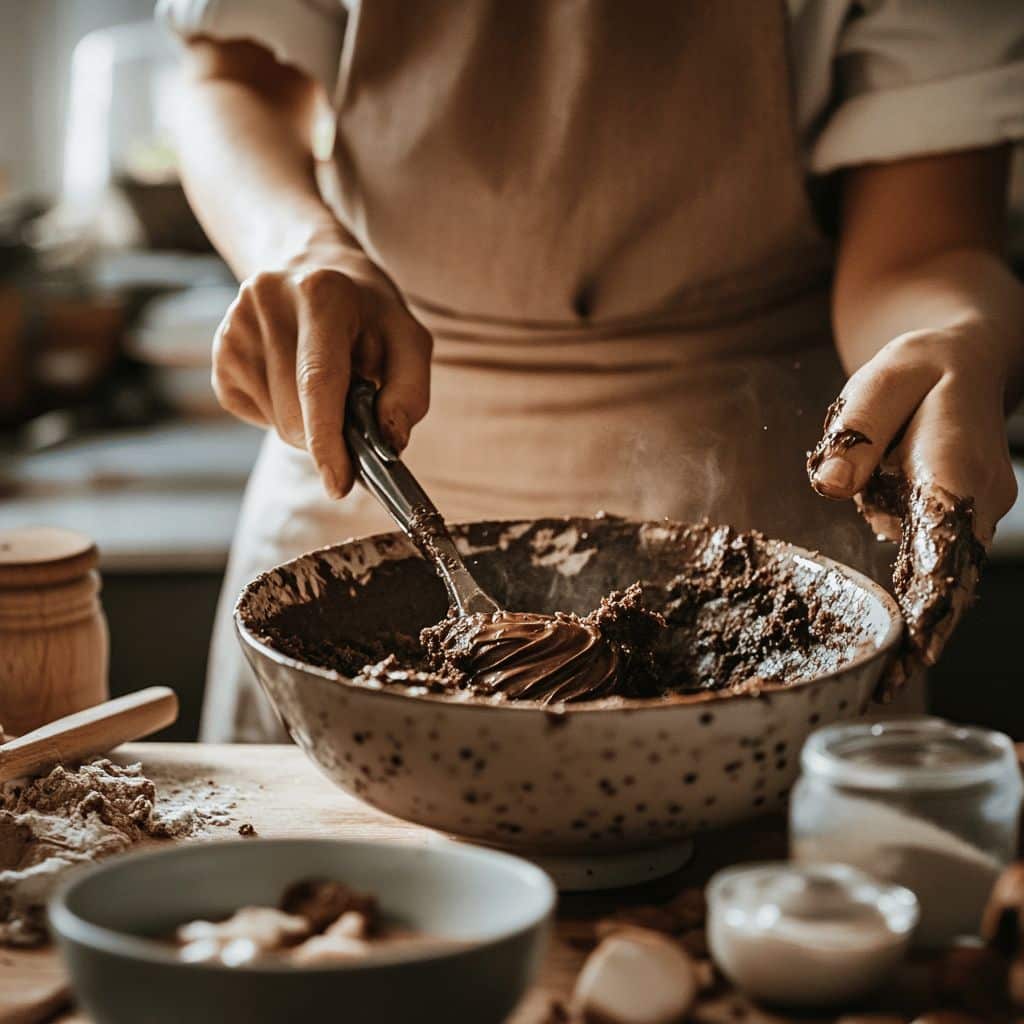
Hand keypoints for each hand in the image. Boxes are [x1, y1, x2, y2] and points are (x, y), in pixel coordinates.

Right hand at [211, 249, 431, 497]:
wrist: (313, 267)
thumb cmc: (368, 311)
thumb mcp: (408, 337)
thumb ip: (409, 391)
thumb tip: (389, 443)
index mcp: (321, 293)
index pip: (318, 381)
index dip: (328, 440)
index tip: (339, 484)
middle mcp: (267, 303)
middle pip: (297, 414)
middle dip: (330, 435)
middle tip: (356, 412)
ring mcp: (234, 328)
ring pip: (277, 421)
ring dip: (309, 425)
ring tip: (327, 383)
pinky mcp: (220, 353)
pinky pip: (256, 415)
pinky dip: (285, 414)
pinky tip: (295, 379)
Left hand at [808, 321, 1017, 676]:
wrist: (961, 363)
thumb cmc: (918, 372)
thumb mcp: (880, 383)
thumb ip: (856, 434)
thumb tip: (830, 484)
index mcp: (957, 463)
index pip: (946, 538)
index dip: (934, 596)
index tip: (920, 648)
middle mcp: (979, 496)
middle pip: (953, 571)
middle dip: (927, 628)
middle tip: (892, 685)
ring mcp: (977, 511)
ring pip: (943, 570)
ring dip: (917, 610)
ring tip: (888, 671)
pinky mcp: (963, 519)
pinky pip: (936, 558)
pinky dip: (916, 585)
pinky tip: (898, 620)